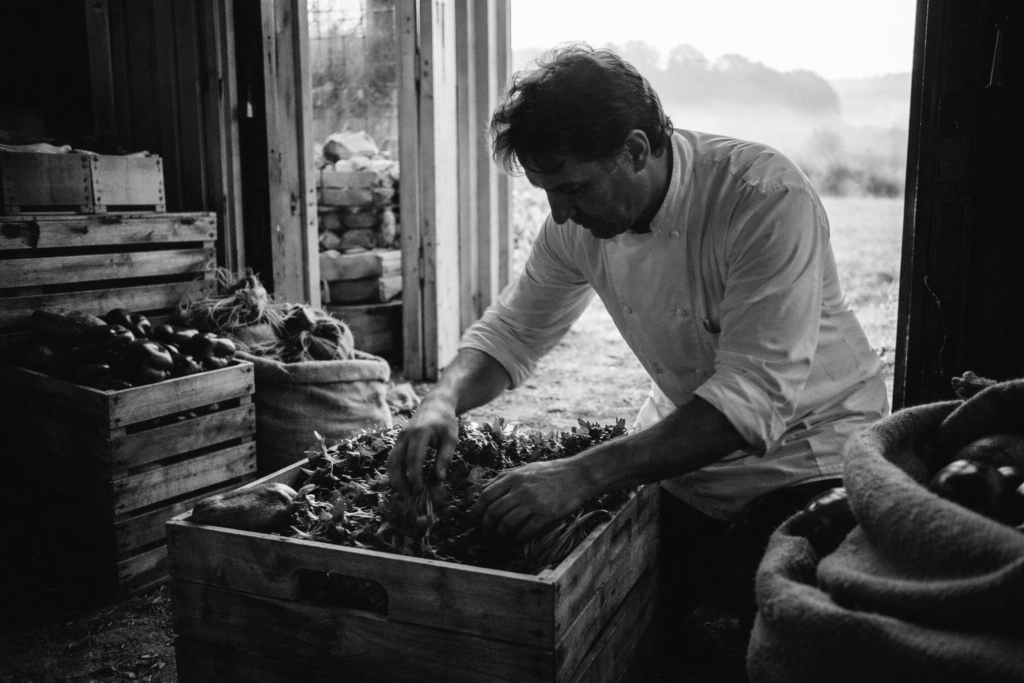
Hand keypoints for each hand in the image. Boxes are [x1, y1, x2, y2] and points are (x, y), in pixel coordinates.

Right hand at [387, 395, 457, 494]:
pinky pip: (392, 459)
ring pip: (390, 461)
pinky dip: (394, 472)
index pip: (413, 459)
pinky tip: (402, 483)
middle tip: (409, 496)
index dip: (414, 477)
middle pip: (396, 462)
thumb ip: (445, 458)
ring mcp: (399, 438)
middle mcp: (405, 435)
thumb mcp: (451, 438)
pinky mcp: (398, 441)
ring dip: (394, 479)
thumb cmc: (446, 422)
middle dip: (400, 481)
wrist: (435, 405)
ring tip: (404, 493)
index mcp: (420, 433)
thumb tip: (439, 479)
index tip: (419, 490)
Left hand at [472, 459, 591, 541]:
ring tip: (499, 539)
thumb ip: (505, 477)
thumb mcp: (525, 469)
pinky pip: (526, 531)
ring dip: (499, 535)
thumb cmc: (551, 472)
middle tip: (485, 534)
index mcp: (513, 477)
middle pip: (493, 512)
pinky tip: (515, 541)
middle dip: (485, 527)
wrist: (578, 475)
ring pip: (507, 524)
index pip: (486, 496)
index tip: (473, 521)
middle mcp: (520, 490)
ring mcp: (533, 503)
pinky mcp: (546, 515)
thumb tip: (485, 489)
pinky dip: (517, 539)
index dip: (476, 511)